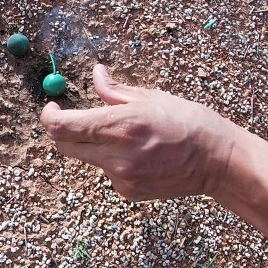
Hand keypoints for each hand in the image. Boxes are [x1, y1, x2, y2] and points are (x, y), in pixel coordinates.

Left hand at [40, 64, 236, 200]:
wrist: (217, 163)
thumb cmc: (190, 123)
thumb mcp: (153, 97)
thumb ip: (116, 91)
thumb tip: (96, 75)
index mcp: (121, 126)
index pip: (62, 128)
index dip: (49, 118)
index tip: (53, 109)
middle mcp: (116, 155)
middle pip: (65, 146)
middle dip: (62, 131)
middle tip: (73, 118)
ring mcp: (120, 177)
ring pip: (87, 158)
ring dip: (93, 145)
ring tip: (127, 136)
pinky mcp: (127, 192)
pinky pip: (107, 172)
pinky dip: (113, 160)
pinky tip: (140, 155)